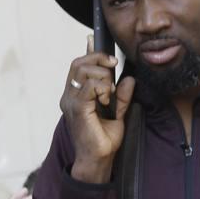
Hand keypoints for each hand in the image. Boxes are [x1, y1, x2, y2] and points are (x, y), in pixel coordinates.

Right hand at [63, 34, 135, 183]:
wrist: (100, 159)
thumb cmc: (104, 139)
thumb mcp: (118, 113)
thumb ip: (122, 95)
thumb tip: (130, 79)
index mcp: (76, 95)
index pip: (78, 66)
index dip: (87, 51)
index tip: (95, 39)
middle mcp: (69, 96)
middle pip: (78, 63)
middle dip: (98, 59)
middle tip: (114, 66)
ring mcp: (71, 102)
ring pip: (83, 71)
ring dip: (102, 75)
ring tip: (110, 91)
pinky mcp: (78, 108)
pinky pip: (90, 86)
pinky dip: (102, 88)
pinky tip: (107, 99)